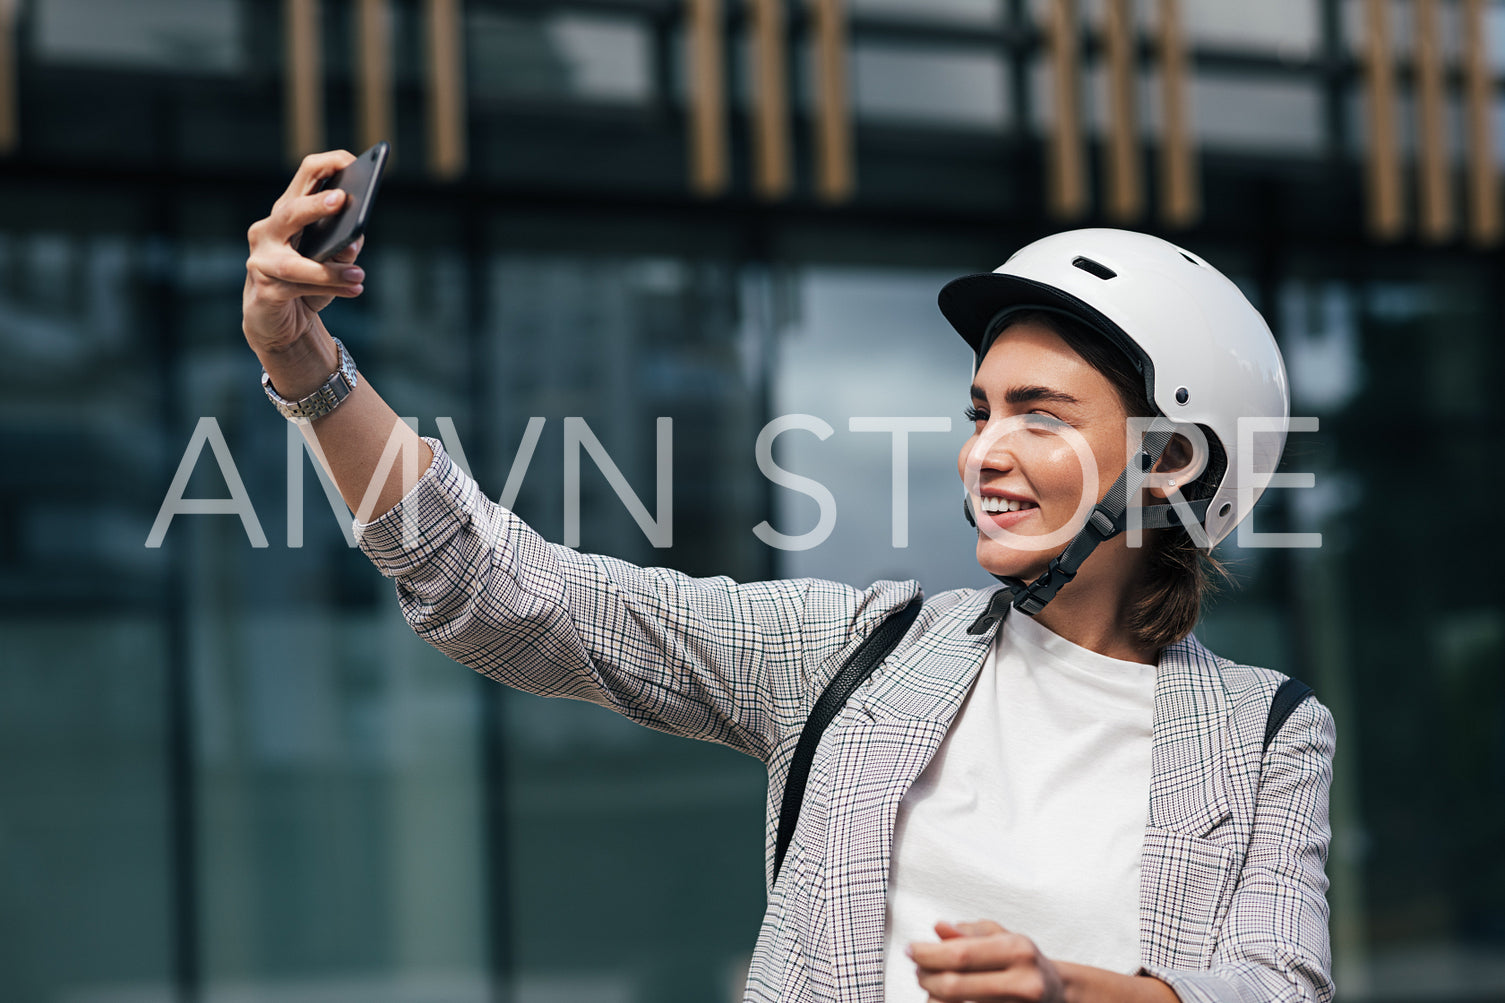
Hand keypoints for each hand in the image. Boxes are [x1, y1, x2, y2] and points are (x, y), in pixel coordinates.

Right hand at [243, 150, 366, 356]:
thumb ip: (341, 243)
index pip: (305, 177)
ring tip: (359, 274)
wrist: (280, 321)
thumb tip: (355, 237)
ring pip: (295, 262)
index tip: (352, 161)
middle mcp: (268, 231)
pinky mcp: (265, 290)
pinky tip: (356, 289)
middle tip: (343, 199)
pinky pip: (300, 288)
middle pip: (290, 211)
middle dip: (315, 204)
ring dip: (330, 269)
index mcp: (287, 212)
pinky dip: (331, 288)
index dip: (327, 165)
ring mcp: (261, 260)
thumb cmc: (308, 282)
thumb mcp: (329, 258)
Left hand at [909, 920, 1065, 1002]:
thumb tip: (939, 928)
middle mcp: (1022, 982)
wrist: (1057, 992)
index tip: (911, 950)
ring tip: (931, 984)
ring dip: (933, 997)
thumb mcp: (1001, 936)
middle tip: (918, 970)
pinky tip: (945, 998)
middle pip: (955, 986)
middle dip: (927, 978)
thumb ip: (968, 932)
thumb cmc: (1024, 960)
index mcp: (1018, 950)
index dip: (928, 954)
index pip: (960, 954)